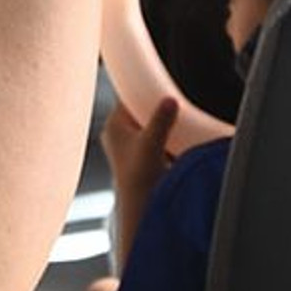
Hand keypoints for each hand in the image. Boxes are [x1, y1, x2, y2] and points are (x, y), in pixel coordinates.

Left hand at [103, 97, 178, 218]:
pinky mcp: (142, 159)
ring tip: (176, 120)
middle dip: (156, 108)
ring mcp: (129, 147)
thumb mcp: (151, 144)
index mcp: (113, 126)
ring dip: (162, 125)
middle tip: (173, 102)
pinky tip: (176, 140)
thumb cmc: (138, 178)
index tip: (159, 83)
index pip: (127, 97)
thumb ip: (161, 120)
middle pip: (140, 111)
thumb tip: (169, 101)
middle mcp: (118, 135)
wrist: (141, 207)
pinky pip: (155, 140)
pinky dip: (166, 139)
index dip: (143, 90)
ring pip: (148, 126)